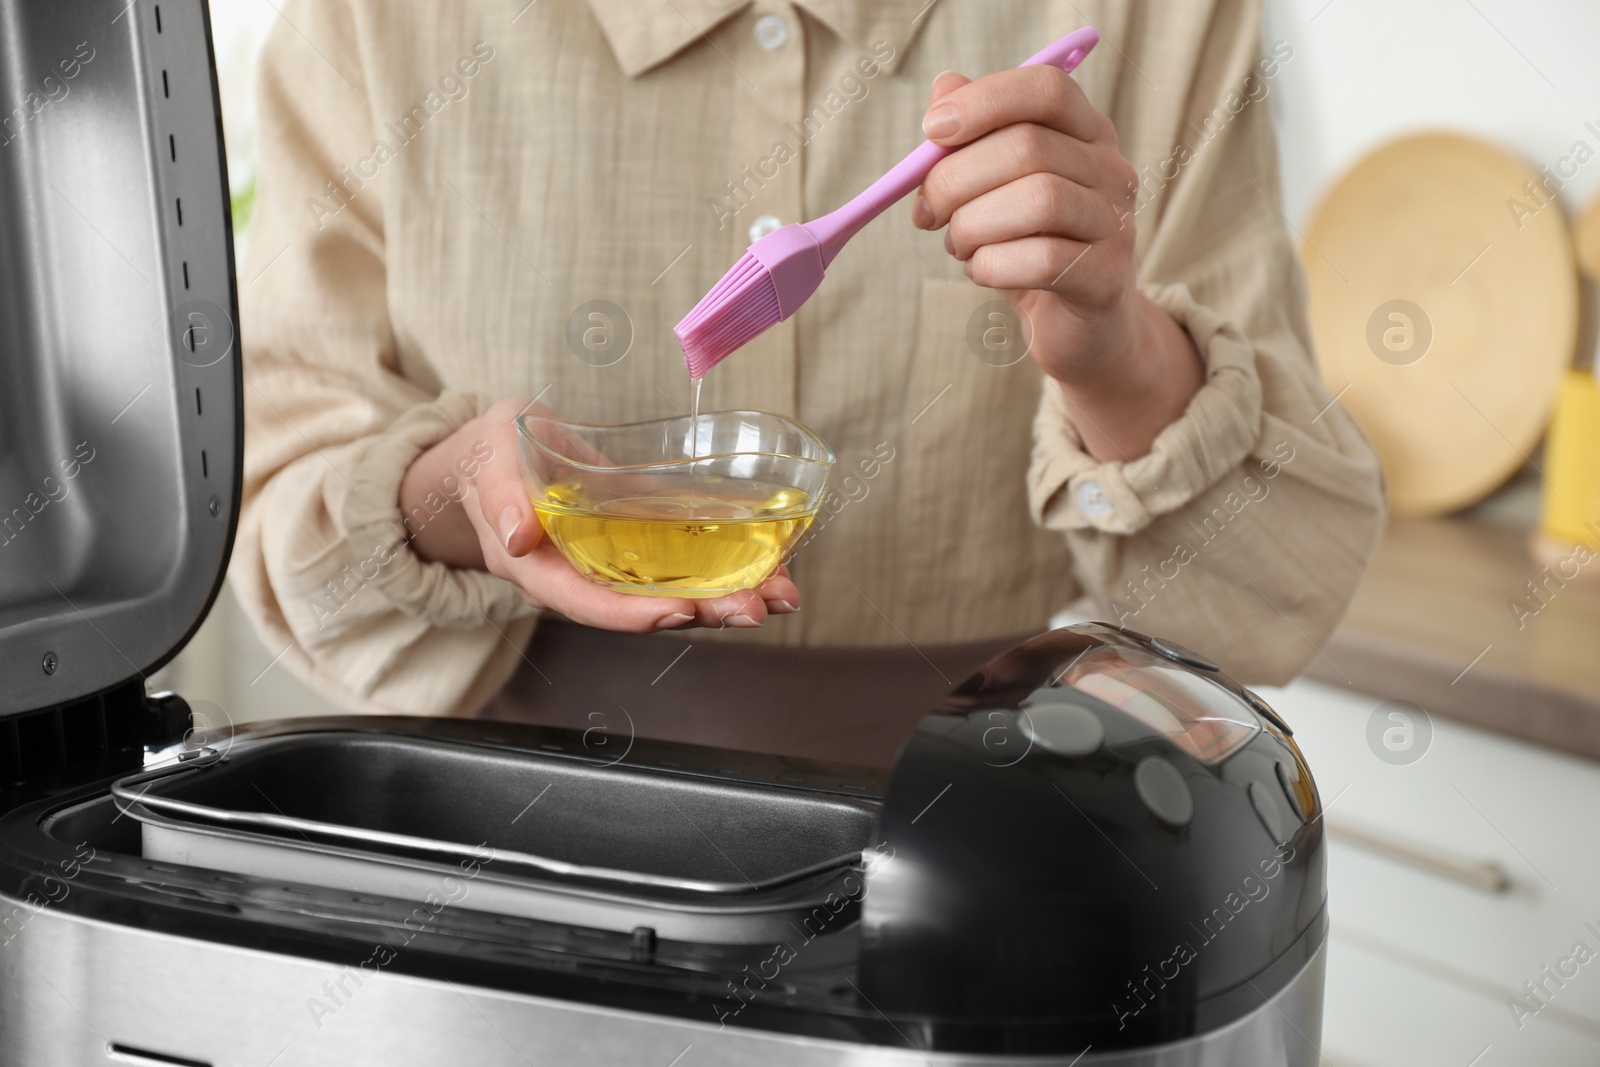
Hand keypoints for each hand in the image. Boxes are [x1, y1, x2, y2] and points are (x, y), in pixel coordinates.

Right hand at [399, 398, 800, 631]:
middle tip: (754, 609)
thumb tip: (519, 536)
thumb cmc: (493, 454)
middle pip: (645, 607)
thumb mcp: (488, 458)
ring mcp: (619, 564)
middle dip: (704, 612)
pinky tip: (776, 570)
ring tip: (781, 595)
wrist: (503, 453)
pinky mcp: (645, 544)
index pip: (587, 603)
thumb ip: (500, 494)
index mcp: (539, 569)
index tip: (679, 611)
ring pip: (676, 591)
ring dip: (730, 596)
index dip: (633, 613)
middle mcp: (584, 578)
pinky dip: (733, 567)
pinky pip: (689, 563)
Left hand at [911, 67, 1203, 460]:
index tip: (932, 130)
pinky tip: (981, 270)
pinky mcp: (1106, 280)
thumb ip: (972, 137)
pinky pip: (1041, 260)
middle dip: (956, 178)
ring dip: (973, 225)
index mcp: (1086, 134)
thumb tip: (944, 90)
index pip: (1046, 89)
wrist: (1078, 328)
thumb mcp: (996, 188)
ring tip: (958, 244)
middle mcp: (1111, 171)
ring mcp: (1115, 225)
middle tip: (927, 210)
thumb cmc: (1028, 246)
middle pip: (1028, 146)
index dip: (985, 100)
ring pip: (1038, 200)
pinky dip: (991, 265)